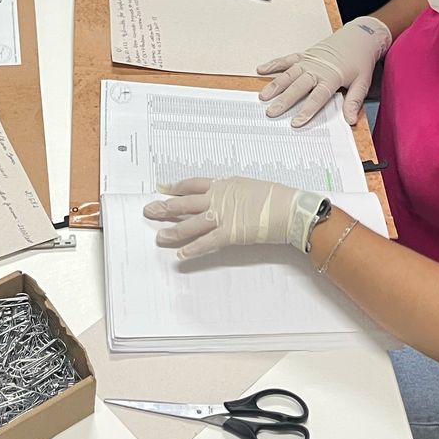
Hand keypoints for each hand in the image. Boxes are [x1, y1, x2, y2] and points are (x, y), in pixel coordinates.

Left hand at [144, 177, 326, 260]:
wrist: (288, 208)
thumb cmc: (274, 196)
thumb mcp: (248, 186)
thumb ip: (232, 191)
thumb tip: (224, 195)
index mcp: (222, 184)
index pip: (192, 184)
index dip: (176, 188)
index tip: (164, 190)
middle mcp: (218, 198)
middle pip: (184, 202)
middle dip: (165, 207)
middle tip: (149, 210)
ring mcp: (222, 216)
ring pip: (190, 224)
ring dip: (173, 231)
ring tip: (160, 236)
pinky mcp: (229, 234)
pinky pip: (206, 243)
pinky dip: (193, 249)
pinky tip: (181, 254)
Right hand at [257, 16, 391, 125]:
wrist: (359, 36)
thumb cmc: (360, 60)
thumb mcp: (363, 82)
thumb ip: (354, 101)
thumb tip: (351, 120)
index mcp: (332, 76)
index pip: (317, 96)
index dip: (306, 110)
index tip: (296, 122)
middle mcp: (317, 68)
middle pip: (298, 86)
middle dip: (284, 100)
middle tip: (271, 112)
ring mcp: (308, 60)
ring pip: (288, 74)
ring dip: (275, 85)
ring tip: (263, 96)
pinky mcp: (304, 55)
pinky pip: (286, 60)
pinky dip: (273, 64)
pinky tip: (261, 70)